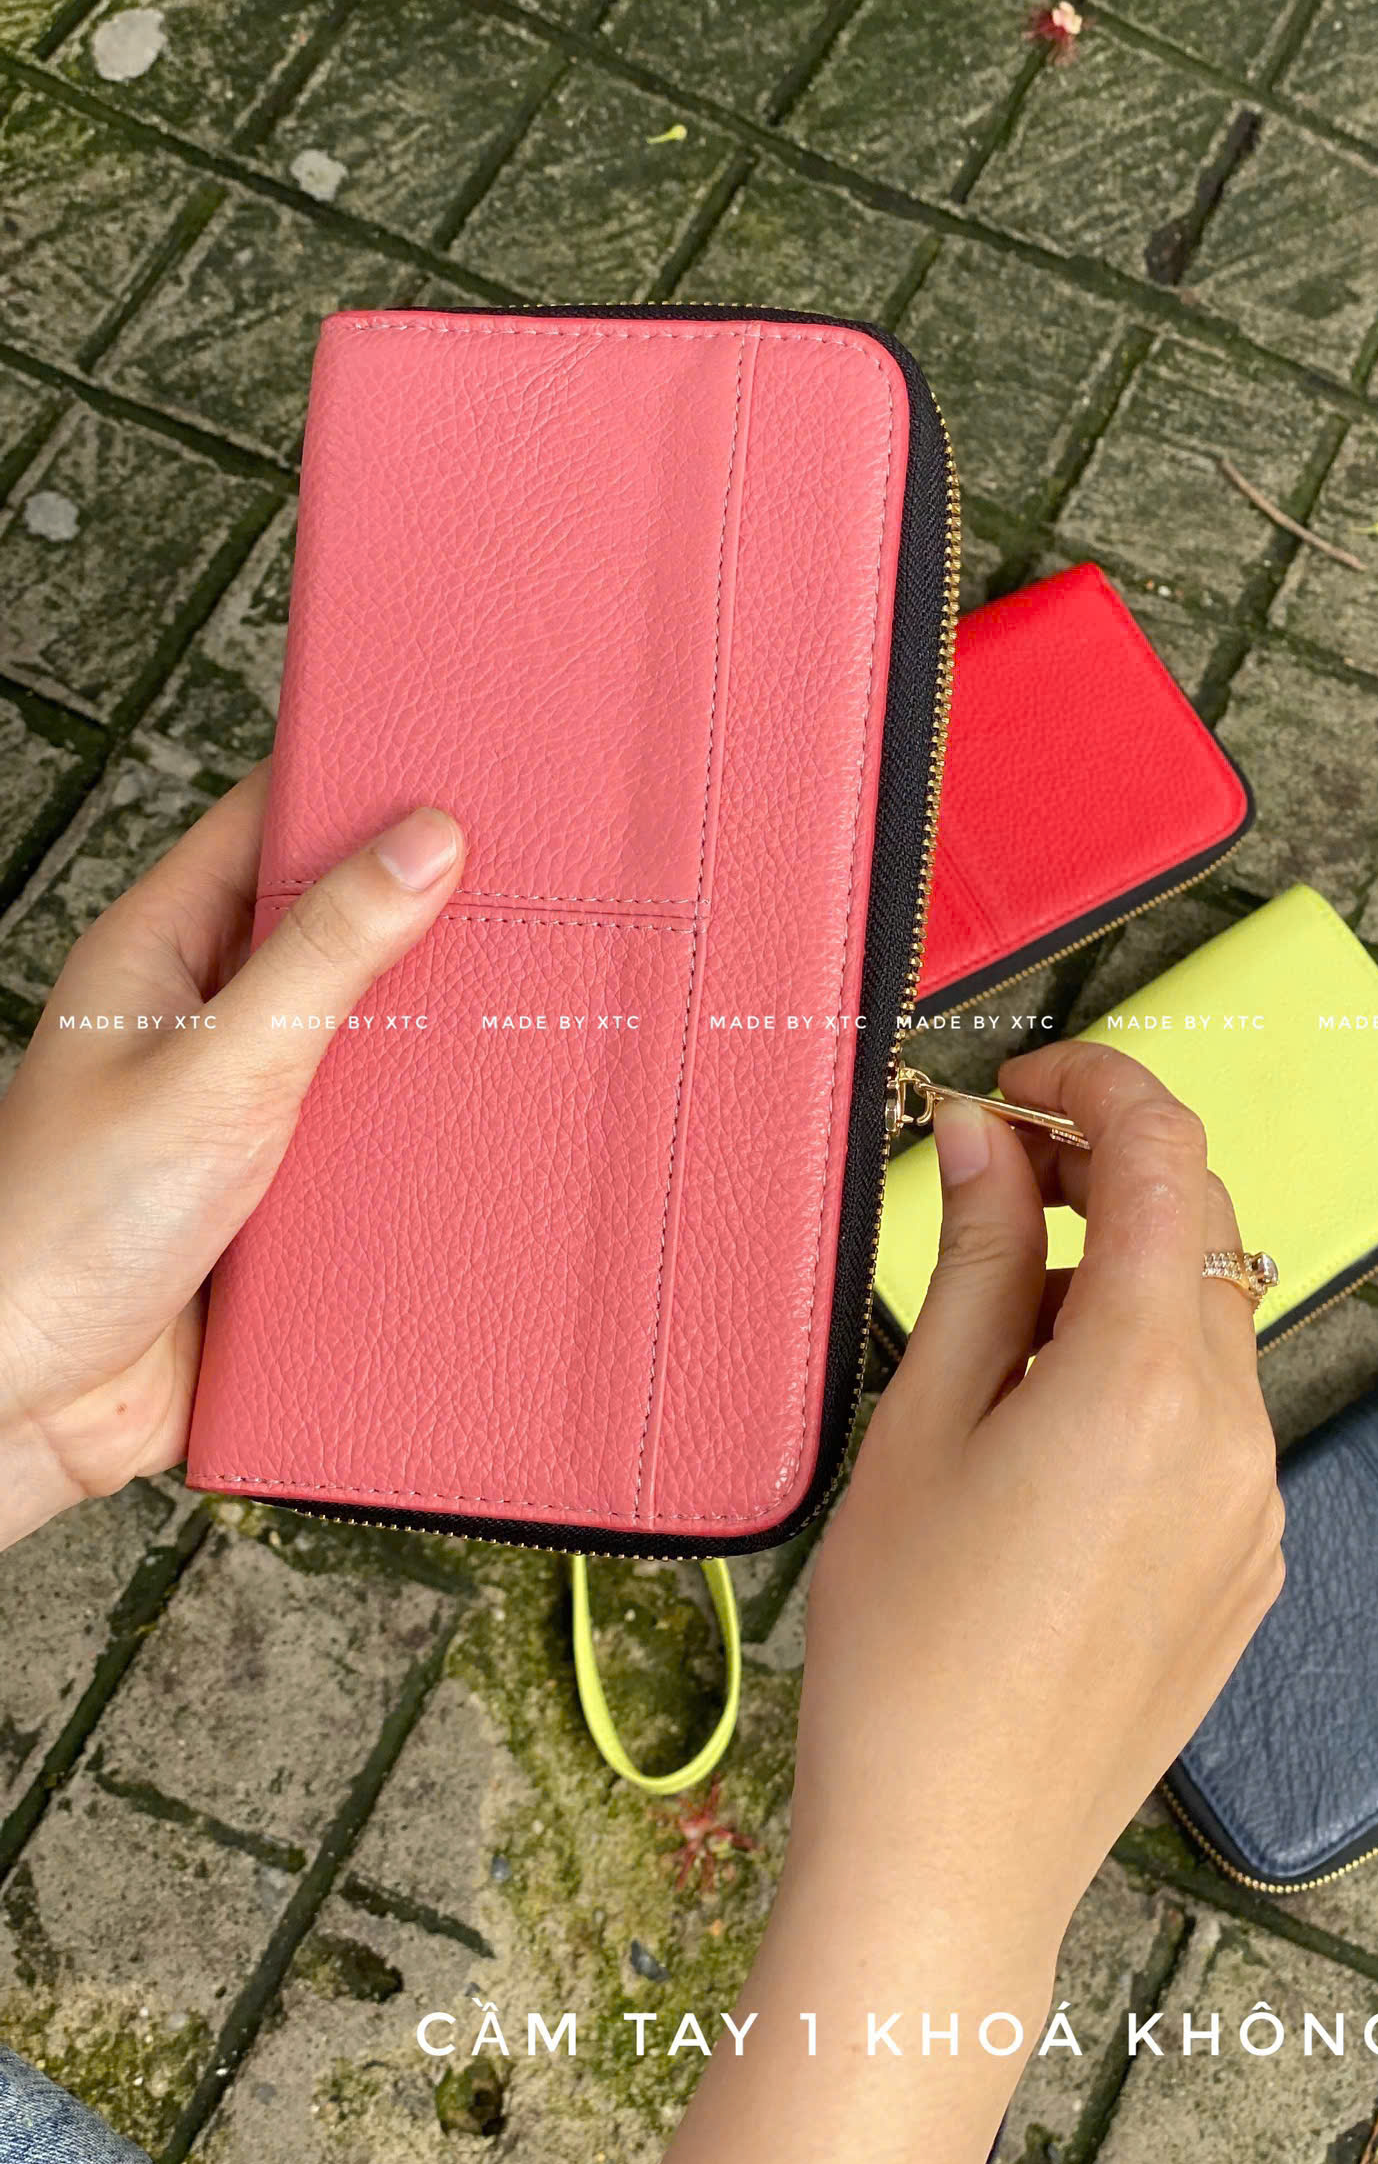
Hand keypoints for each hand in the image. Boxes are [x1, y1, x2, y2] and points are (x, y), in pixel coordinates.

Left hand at [0, 768, 463, 1544]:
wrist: (28, 1400)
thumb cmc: (65, 1226)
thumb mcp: (219, 1065)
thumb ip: (325, 953)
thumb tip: (425, 840)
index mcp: (160, 953)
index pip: (267, 824)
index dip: (357, 785)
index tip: (462, 763)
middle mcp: (202, 1022)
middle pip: (331, 932)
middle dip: (425, 916)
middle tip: (536, 886)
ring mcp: (241, 1111)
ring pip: (363, 1046)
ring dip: (435, 1041)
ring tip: (541, 1003)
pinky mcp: (277, 1202)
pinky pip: (371, 1151)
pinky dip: (427, 1143)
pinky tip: (498, 1136)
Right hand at [791, 1038, 1285, 1984]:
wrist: (955, 1859)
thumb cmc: (906, 1651)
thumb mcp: (917, 1429)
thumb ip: (968, 1259)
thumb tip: (983, 1137)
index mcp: (1144, 1379)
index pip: (1163, 1155)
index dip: (1095, 1082)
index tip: (1021, 1082)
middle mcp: (1236, 1432)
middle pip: (1202, 1228)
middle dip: (1108, 1174)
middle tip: (990, 1180)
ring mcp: (1257, 1505)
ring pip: (1210, 1324)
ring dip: (1121, 1278)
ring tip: (992, 1333)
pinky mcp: (1251, 1565)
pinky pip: (1217, 1420)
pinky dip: (1146, 1374)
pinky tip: (1047, 1432)